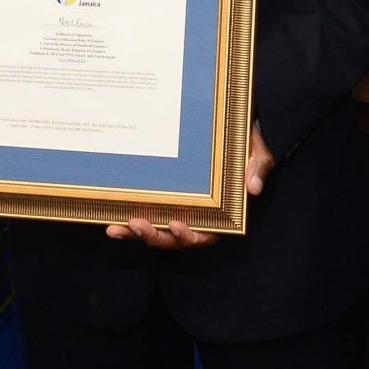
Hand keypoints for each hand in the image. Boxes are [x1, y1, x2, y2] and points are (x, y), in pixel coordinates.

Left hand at [104, 124, 273, 247]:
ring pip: (156, 233)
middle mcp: (197, 218)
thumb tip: (254, 187)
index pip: (205, 234)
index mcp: (220, 214)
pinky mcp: (163, 202)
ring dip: (136, 234)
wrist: (229, 128)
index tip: (178, 225)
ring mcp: (178, 211)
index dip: (189, 236)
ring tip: (116, 228)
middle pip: (174, 239)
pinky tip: (110, 222)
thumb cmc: (244, 142)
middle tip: (136, 224)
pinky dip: (128, 225)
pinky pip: (146, 217)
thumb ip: (257, 166)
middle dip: (154, 236)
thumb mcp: (255, 151)